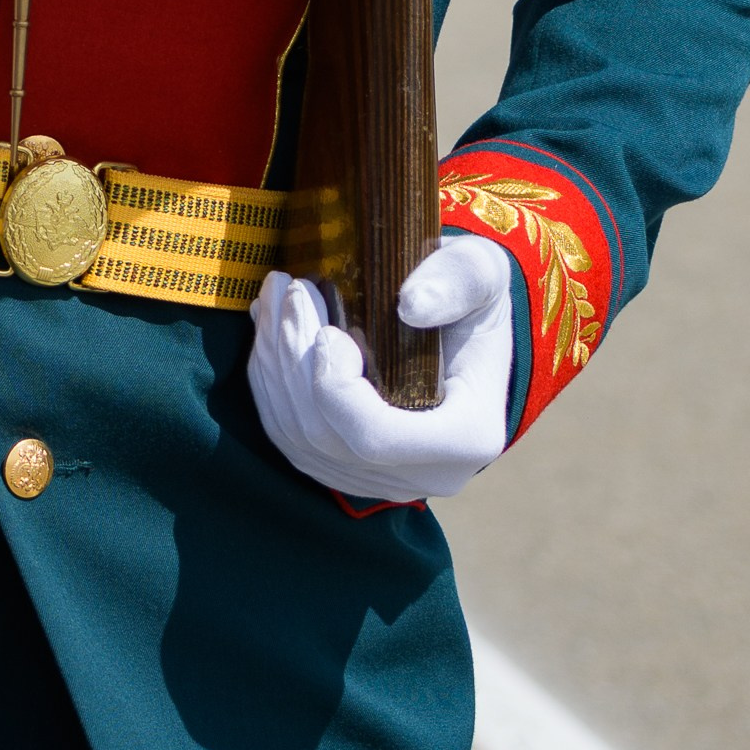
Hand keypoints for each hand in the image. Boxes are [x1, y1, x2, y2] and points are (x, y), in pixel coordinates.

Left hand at [247, 242, 513, 504]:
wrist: (461, 330)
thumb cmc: (469, 298)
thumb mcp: (479, 271)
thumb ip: (455, 281)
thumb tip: (410, 304)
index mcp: (466, 435)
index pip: (378, 437)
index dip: (334, 388)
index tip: (327, 330)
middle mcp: (425, 473)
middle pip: (327, 436)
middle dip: (293, 359)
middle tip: (289, 289)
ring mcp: (381, 478)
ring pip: (300, 439)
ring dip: (274, 364)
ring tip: (274, 300)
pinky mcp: (346, 470)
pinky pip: (290, 439)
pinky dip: (270, 383)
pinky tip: (270, 332)